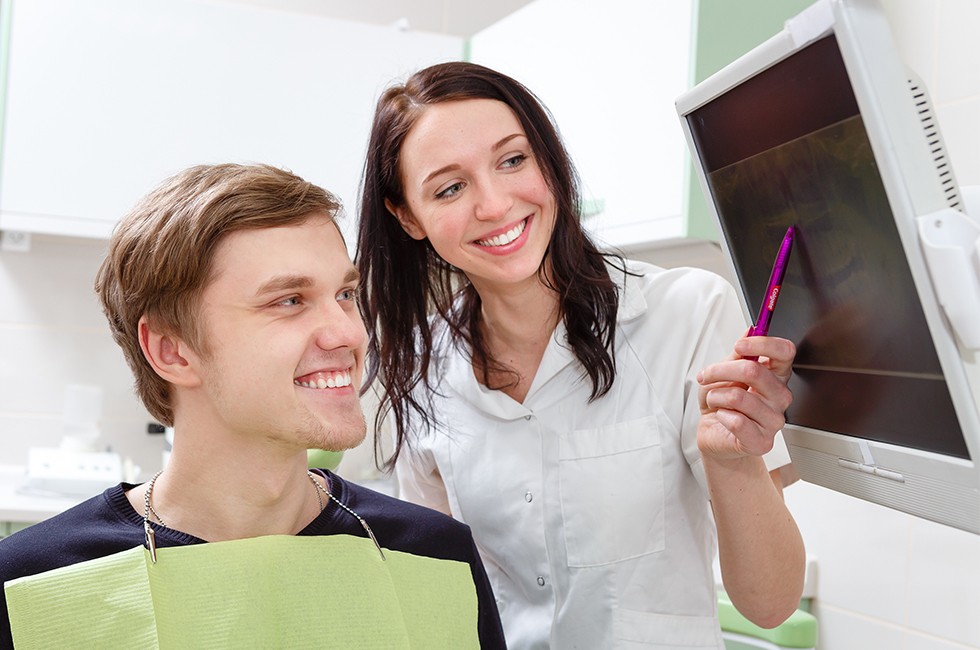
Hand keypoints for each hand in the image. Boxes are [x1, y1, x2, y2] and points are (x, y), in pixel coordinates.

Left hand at [696, 335, 794, 458]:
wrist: (713, 434)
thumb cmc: (720, 404)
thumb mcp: (724, 373)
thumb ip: (738, 354)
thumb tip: (751, 329)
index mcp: (775, 376)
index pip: (785, 352)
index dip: (763, 344)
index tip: (740, 345)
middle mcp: (779, 397)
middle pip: (755, 371)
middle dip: (721, 370)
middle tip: (707, 375)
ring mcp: (774, 420)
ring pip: (738, 396)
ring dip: (716, 396)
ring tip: (716, 402)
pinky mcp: (762, 441)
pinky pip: (737, 421)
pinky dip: (720, 415)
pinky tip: (723, 418)